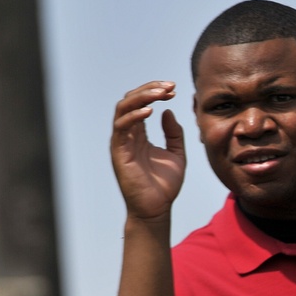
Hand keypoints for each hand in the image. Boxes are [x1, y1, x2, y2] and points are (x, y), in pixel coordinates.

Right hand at [110, 81, 185, 219]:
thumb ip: (174, 133)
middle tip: (169, 87)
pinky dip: (133, 116)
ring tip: (160, 94)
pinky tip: (150, 110)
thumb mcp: (176, 153)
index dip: (155, 93)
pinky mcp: (119, 152)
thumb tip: (168, 111)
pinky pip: (121, 127)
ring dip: (141, 97)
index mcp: (139, 134)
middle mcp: (127, 135)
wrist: (157, 208)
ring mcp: (121, 142)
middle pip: (130, 101)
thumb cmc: (164, 184)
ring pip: (123, 109)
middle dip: (149, 89)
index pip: (142, 104)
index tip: (174, 89)